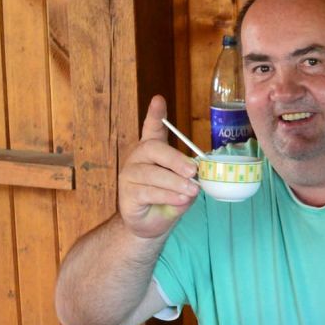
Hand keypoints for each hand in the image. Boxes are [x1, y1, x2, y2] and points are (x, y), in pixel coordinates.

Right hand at [118, 95, 199, 238]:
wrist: (152, 225)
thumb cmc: (170, 199)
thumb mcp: (185, 185)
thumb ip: (189, 177)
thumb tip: (196, 176)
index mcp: (153, 151)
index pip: (152, 128)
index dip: (155, 115)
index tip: (158, 99)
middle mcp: (139, 158)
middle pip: (153, 149)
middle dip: (175, 159)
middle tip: (193, 171)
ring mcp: (130, 175)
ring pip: (153, 174)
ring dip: (175, 182)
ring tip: (192, 190)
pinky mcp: (128, 194)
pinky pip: (148, 192)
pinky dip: (168, 195)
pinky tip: (181, 199)